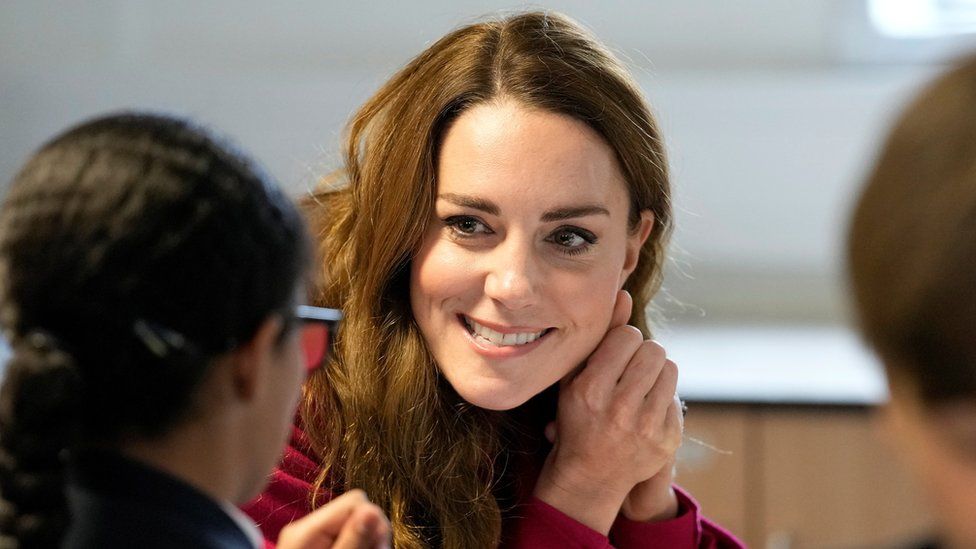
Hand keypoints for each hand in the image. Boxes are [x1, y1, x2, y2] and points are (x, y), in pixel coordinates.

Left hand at [277, 489, 390, 548]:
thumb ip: (352, 539)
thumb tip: (373, 510)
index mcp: (306, 530)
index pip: (354, 500)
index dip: (373, 520)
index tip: (379, 545)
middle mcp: (306, 527)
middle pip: (355, 509)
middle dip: (372, 529)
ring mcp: (309, 537)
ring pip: (354, 522)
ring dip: (368, 537)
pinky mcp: (314, 544)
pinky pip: (345, 533)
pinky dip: (359, 542)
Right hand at [534, 290, 681, 534]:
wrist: (590, 475)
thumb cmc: (578, 417)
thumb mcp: (576, 377)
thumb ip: (602, 336)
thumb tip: (624, 294)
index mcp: (590, 390)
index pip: (628, 337)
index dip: (624, 340)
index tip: (616, 353)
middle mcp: (619, 410)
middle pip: (653, 349)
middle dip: (642, 353)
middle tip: (631, 368)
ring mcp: (645, 428)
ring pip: (669, 368)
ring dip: (656, 372)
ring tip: (639, 386)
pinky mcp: (667, 441)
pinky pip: (676, 397)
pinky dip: (663, 398)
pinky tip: (645, 409)